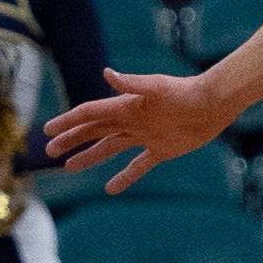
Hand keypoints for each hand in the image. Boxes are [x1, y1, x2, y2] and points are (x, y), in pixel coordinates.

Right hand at [42, 68, 238, 192]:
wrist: (215, 103)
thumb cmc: (187, 92)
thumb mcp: (158, 87)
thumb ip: (132, 83)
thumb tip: (106, 73)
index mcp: (126, 106)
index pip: (89, 114)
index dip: (68, 122)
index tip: (47, 130)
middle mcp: (132, 120)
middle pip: (94, 131)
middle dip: (72, 140)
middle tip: (50, 151)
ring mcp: (145, 136)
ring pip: (110, 148)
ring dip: (90, 157)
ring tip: (69, 167)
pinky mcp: (162, 150)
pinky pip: (138, 166)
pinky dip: (124, 177)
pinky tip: (110, 188)